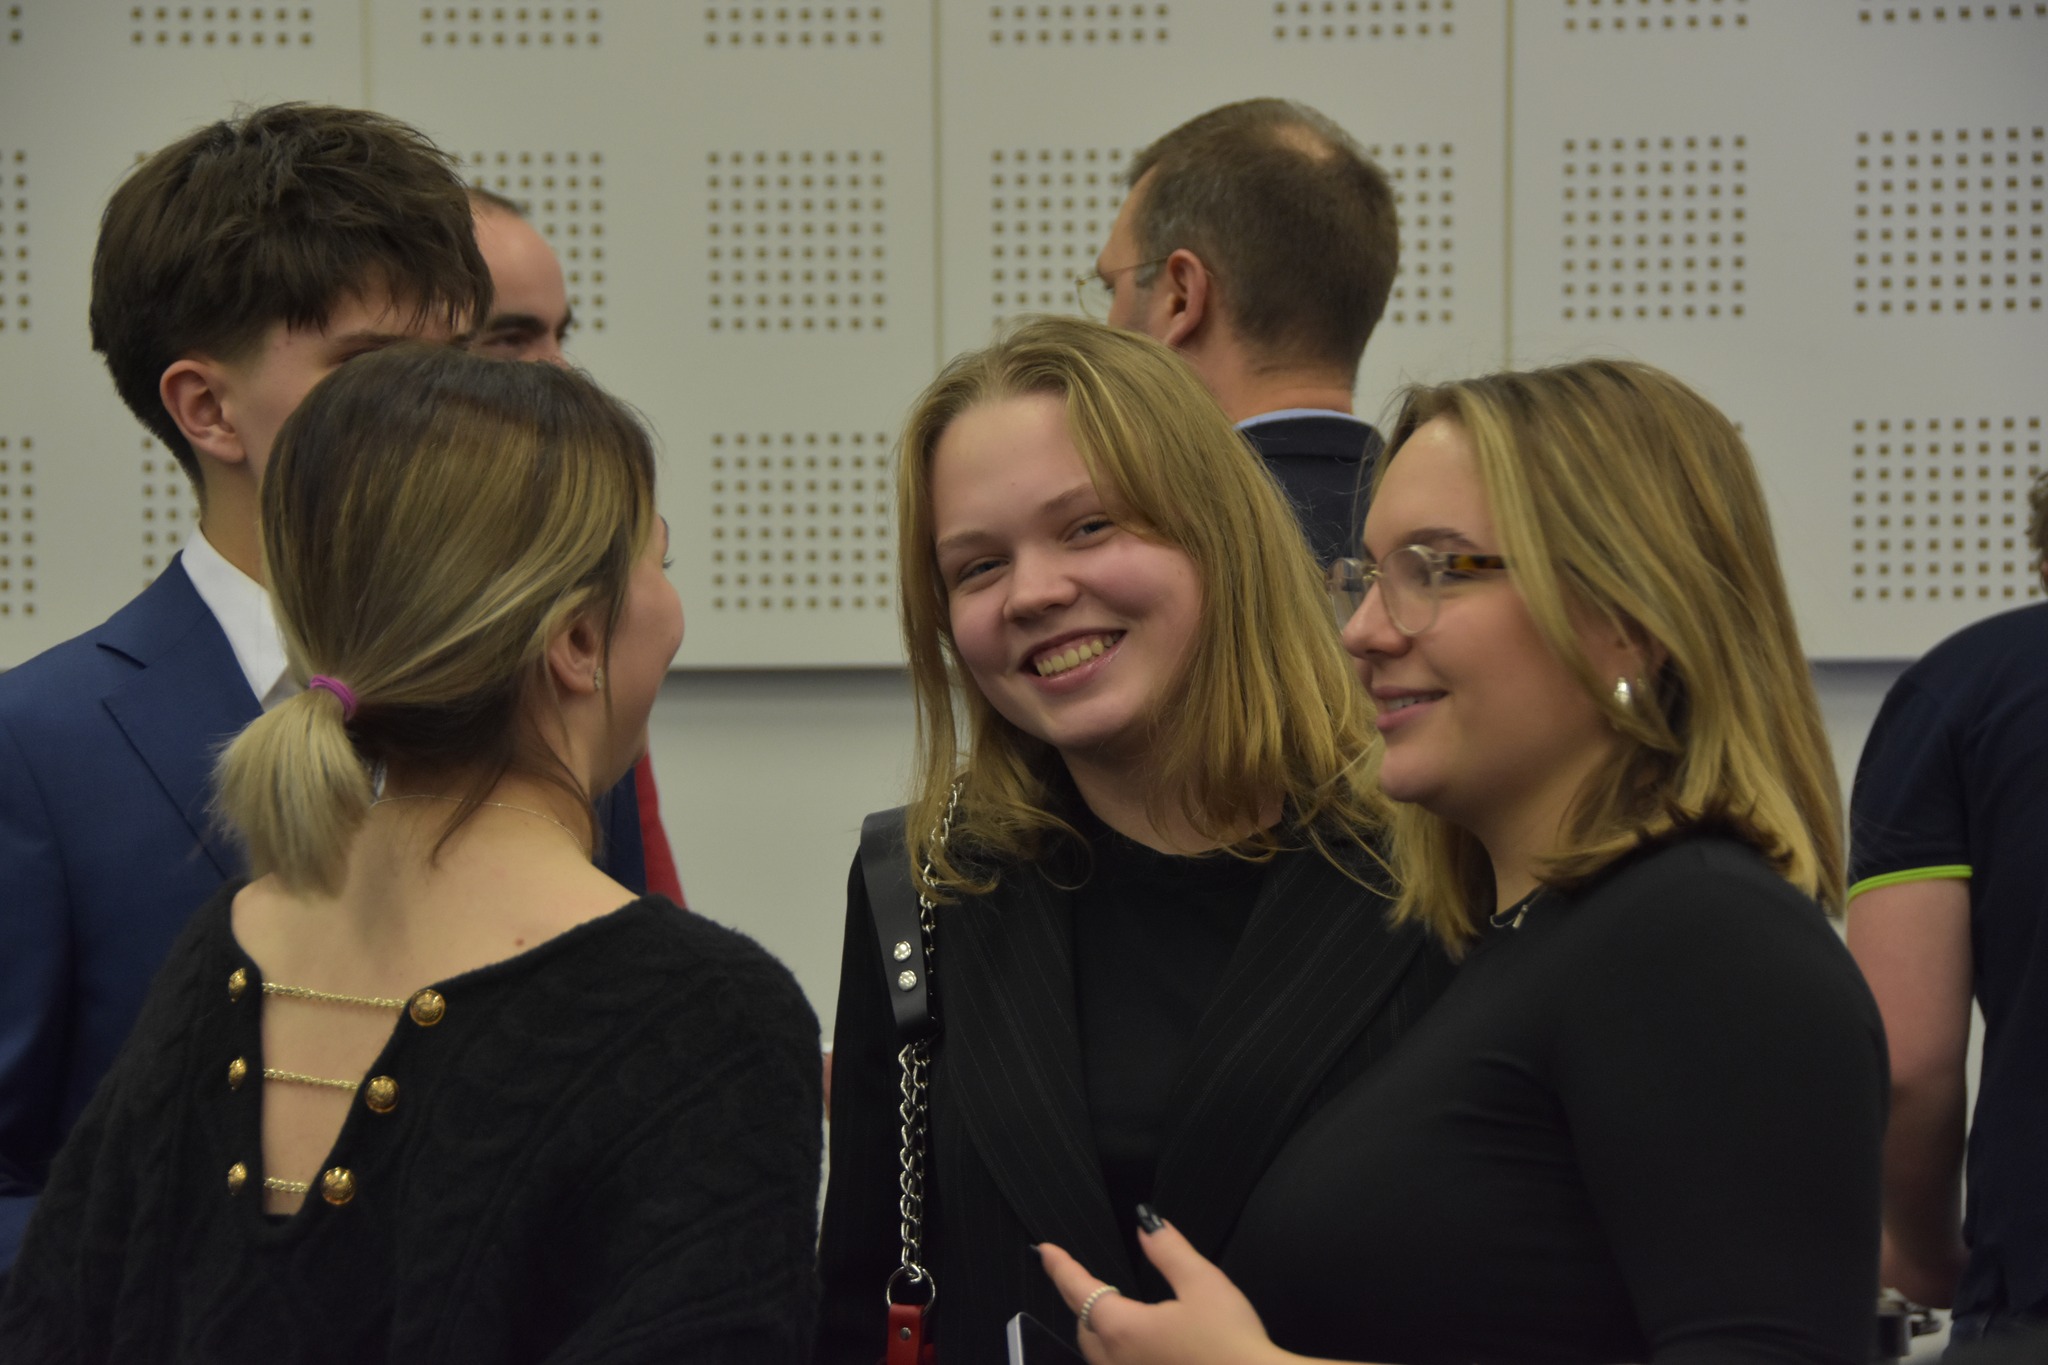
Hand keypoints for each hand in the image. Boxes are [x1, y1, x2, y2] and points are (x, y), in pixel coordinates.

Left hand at [1037, 1214, 1287, 1364]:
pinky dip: (1115, 1352)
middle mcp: (1116, 1361)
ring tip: (1105, 1308)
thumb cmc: (1232, 1344)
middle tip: (1079, 1275)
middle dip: (1079, 1299)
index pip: (1078, 1291)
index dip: (1060, 1267)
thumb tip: (1145, 1223)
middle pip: (1083, 1326)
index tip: (1045, 1250)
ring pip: (1097, 1353)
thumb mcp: (1203, 1283)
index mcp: (1122, 1329)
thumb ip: (1168, 1250)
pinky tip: (1136, 1347)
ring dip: (1096, 1328)